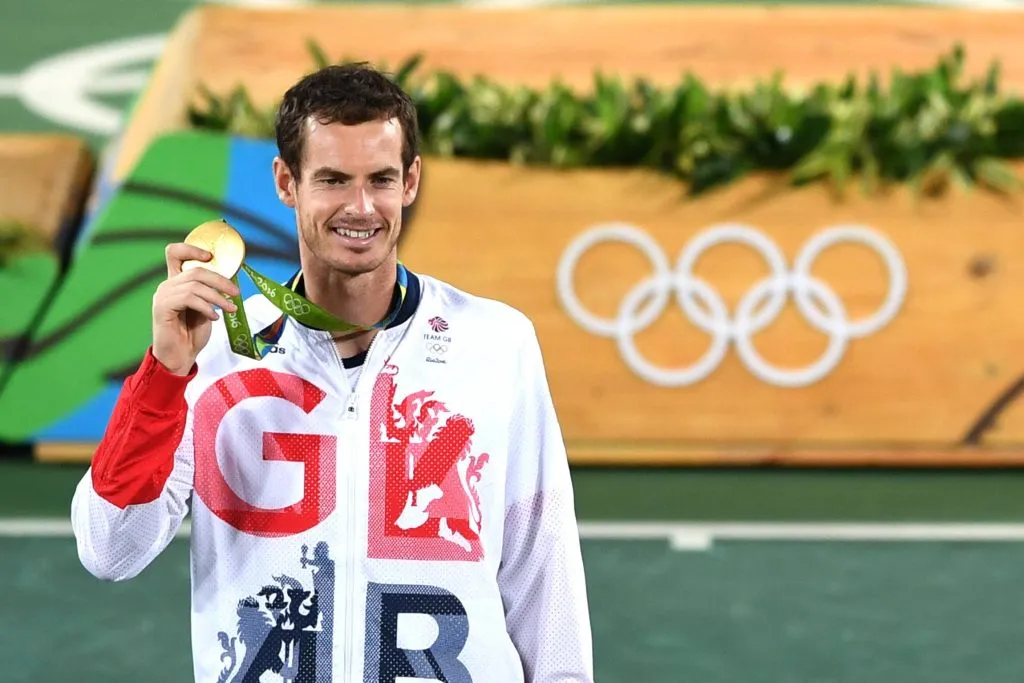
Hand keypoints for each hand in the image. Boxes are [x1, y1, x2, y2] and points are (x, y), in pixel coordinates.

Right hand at [151, 243, 239, 375]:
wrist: (180, 356)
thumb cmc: (192, 333)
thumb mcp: (206, 308)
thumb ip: (209, 292)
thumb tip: (229, 281)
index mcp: (176, 282)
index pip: (174, 253)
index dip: (191, 249)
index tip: (210, 256)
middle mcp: (167, 285)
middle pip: (195, 270)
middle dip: (220, 280)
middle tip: (236, 292)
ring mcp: (163, 295)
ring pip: (195, 285)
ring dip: (217, 297)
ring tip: (231, 309)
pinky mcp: (162, 307)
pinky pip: (188, 299)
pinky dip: (206, 307)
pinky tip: (214, 317)